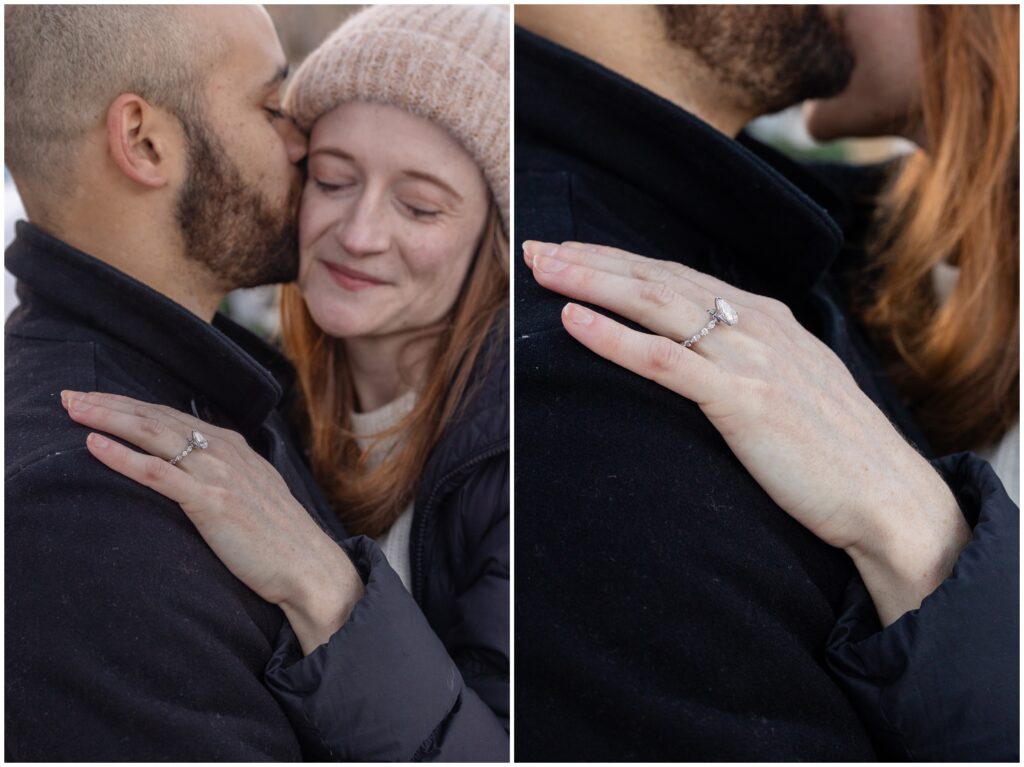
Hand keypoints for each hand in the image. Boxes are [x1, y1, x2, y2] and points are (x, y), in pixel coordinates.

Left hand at [61, 390, 362, 653]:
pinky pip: (158, 473)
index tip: (95, 399)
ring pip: (153, 435)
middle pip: (156, 418)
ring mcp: (218, 474)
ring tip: (73, 409)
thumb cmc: (280, 538)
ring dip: (108, 419)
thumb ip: (225, 474)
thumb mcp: (253, 492)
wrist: (308, 565)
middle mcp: (224, 451)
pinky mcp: (212, 501)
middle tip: (68, 395)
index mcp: (233, 446)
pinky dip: (124, 457)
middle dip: (109, 403)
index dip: (130, 405)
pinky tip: (95, 446)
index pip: (171, 416)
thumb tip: (195, 470)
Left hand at [524, 241, 970, 623]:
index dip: (618, 260)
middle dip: (592, 259)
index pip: (675, 274)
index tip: (571, 252)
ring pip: (654, 304)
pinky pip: (664, 360)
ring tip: (542, 269)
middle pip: (655, 277)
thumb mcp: (791, 381)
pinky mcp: (743, 399)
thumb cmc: (834, 449)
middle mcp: (754, 323)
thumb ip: (746, 356)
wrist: (886, 496)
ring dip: (591, 282)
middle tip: (536, 247)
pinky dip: (614, 336)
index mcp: (763, 316)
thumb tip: (698, 350)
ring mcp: (749, 357)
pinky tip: (573, 320)